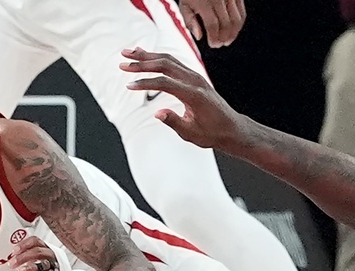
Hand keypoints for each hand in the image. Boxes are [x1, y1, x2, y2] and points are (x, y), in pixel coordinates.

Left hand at [11, 235, 60, 270]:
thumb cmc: (39, 264)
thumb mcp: (30, 256)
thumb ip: (21, 255)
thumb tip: (6, 257)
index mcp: (42, 246)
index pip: (35, 241)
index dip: (24, 244)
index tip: (14, 250)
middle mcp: (48, 254)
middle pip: (38, 252)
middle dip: (24, 257)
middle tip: (13, 263)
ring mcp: (52, 264)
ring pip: (43, 264)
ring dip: (30, 268)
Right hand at [120, 48, 244, 149]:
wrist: (230, 128)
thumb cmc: (212, 133)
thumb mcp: (191, 133)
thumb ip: (173, 121)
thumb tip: (157, 113)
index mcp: (194, 94)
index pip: (164, 83)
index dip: (145, 83)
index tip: (129, 85)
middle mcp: (195, 81)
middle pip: (165, 64)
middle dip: (142, 62)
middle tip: (123, 61)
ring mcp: (195, 76)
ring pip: (169, 60)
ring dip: (148, 55)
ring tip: (129, 53)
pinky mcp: (194, 77)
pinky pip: (174, 62)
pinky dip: (158, 58)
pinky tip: (146, 56)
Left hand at [179, 0, 245, 47]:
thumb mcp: (185, 4)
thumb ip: (190, 21)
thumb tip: (199, 36)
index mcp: (204, 1)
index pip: (212, 25)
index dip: (214, 38)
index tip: (213, 44)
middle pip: (226, 24)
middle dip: (224, 38)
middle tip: (220, 44)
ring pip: (237, 20)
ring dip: (233, 34)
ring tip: (227, 40)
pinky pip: (242, 12)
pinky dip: (238, 24)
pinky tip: (233, 30)